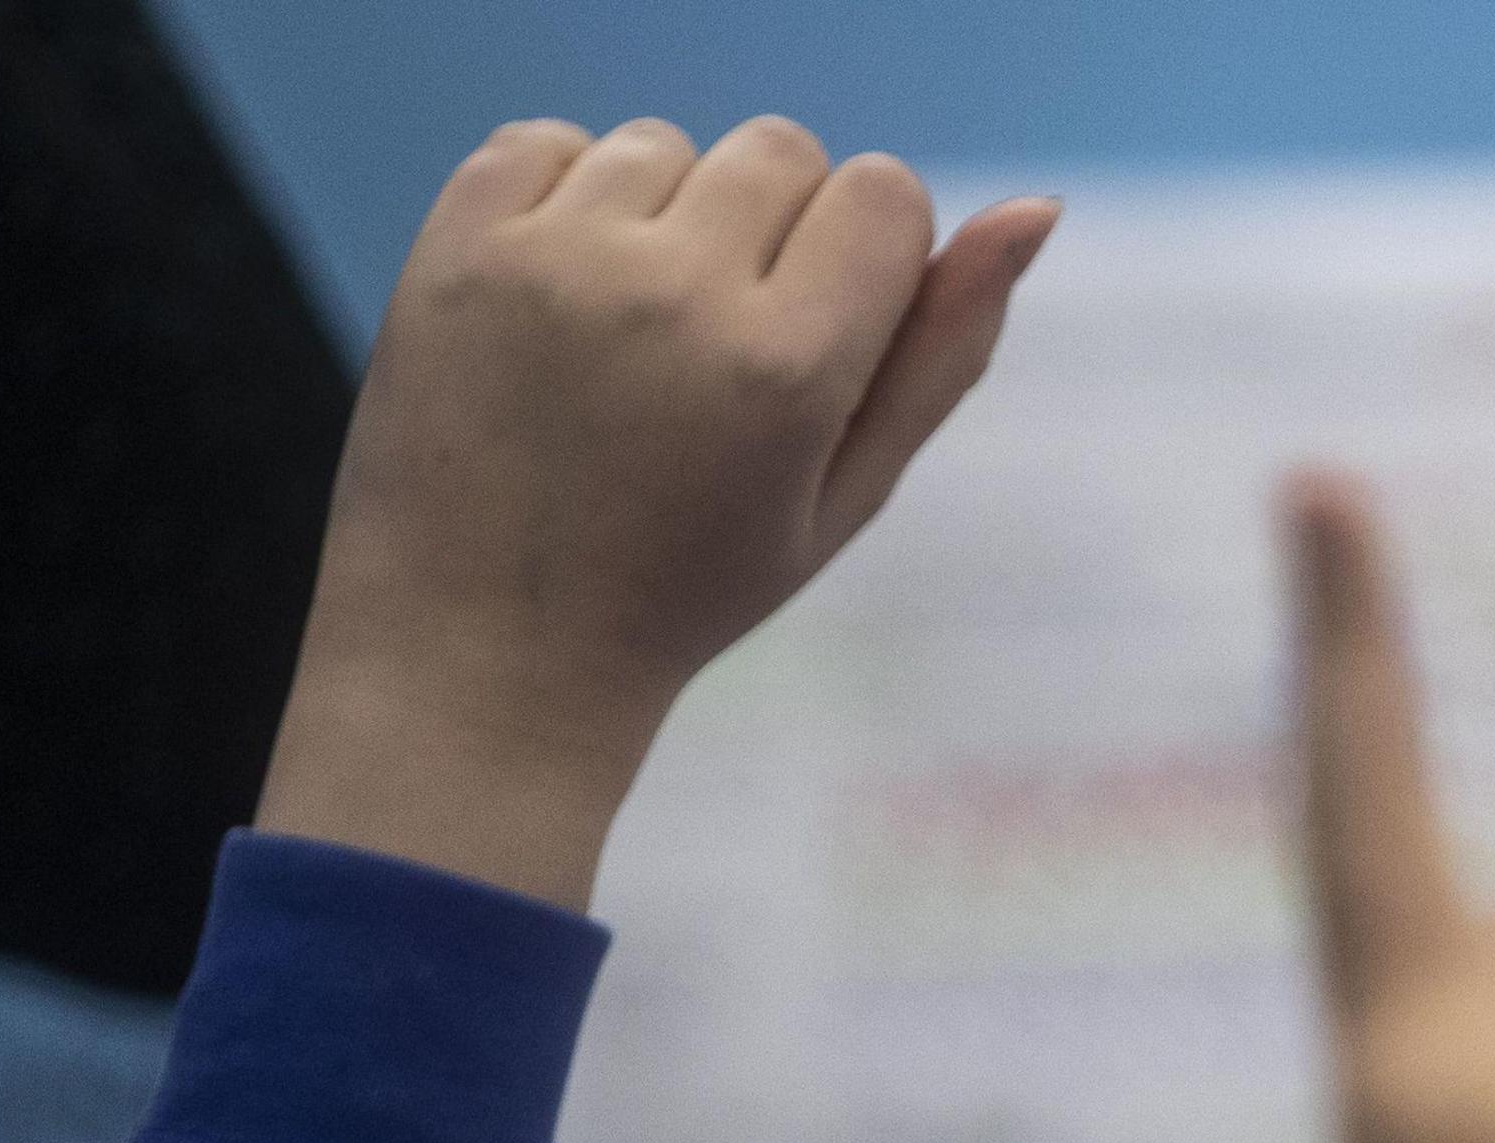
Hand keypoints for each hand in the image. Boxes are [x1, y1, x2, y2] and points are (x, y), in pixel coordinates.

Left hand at [259, 116, 1060, 909]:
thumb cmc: (690, 586)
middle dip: (775, 226)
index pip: (883, 192)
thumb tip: (1035, 207)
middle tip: (720, 346)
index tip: (820, 333)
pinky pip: (547, 142)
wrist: (486, 648)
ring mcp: (554, 260)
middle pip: (782, 151)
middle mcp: (675, 293)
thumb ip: (944, 352)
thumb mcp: (847, 494)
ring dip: (668, 213)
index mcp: (787, 367)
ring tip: (632, 332)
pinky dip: (566, 199)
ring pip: (664, 143)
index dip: (867, 254)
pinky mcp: (459, 244)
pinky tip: (560, 298)